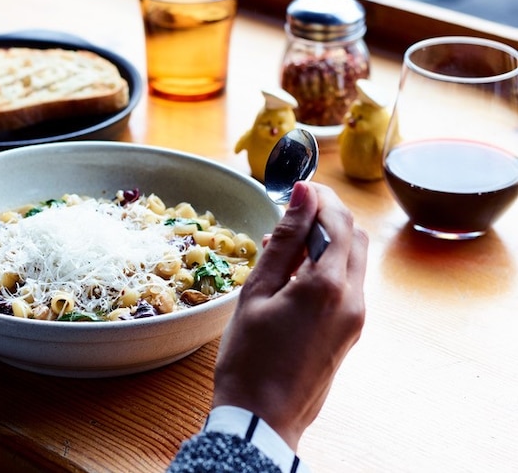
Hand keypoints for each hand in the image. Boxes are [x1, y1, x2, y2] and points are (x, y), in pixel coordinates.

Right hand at [212, 181, 367, 449]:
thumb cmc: (248, 358)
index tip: (297, 187)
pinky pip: (347, 286)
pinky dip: (327, 268)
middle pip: (354, 237)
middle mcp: (353, 299)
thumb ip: (285, 241)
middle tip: (292, 212)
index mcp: (329, 286)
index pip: (337, 222)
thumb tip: (304, 195)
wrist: (262, 418)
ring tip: (285, 246)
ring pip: (354, 261)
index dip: (319, 198)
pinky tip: (293, 275)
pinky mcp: (350, 334)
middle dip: (328, 217)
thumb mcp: (257, 293)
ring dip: (327, 242)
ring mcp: (355, 319)